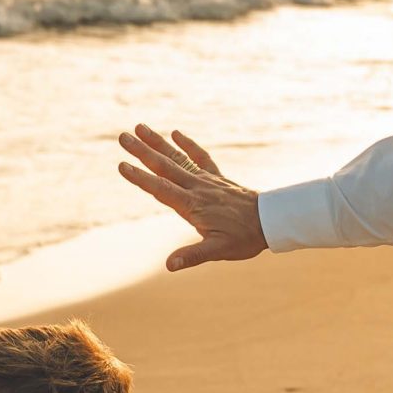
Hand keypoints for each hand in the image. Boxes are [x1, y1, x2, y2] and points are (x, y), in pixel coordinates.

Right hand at [117, 124, 266, 271]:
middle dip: (142, 152)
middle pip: (164, 167)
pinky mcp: (217, 177)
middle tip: (122, 136)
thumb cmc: (244, 238)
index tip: (122, 165)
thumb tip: (169, 265)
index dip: (141, 178)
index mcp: (192, 205)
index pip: (161, 190)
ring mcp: (207, 180)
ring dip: (158, 143)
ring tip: (140, 127)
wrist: (270, 221)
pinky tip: (176, 133)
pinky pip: (200, 157)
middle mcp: (197, 188)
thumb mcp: (218, 251)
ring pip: (178, 158)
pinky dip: (188, 145)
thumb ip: (193, 256)